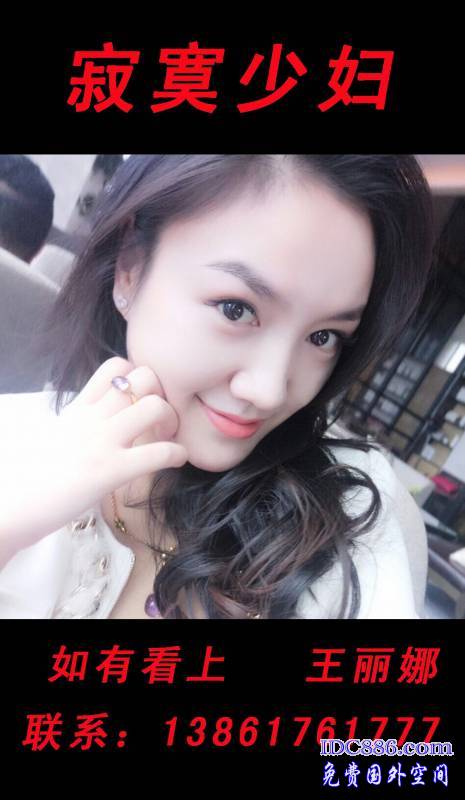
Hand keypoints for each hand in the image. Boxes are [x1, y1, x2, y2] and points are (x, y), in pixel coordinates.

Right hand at [2, 357, 187, 562]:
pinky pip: (158, 453)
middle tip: (161, 420)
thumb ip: (76, 425)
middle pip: (143, 378)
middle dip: (162, 393)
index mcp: (78, 409)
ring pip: (154, 406)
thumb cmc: (26, 479)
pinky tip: (176, 460)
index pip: (115, 367)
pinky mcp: (109, 471)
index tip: (142, 400)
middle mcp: (91, 418)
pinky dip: (177, 453)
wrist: (8, 506)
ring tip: (168, 438)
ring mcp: (101, 442)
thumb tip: (91, 424)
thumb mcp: (52, 437)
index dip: (138, 377)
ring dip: (172, 419)